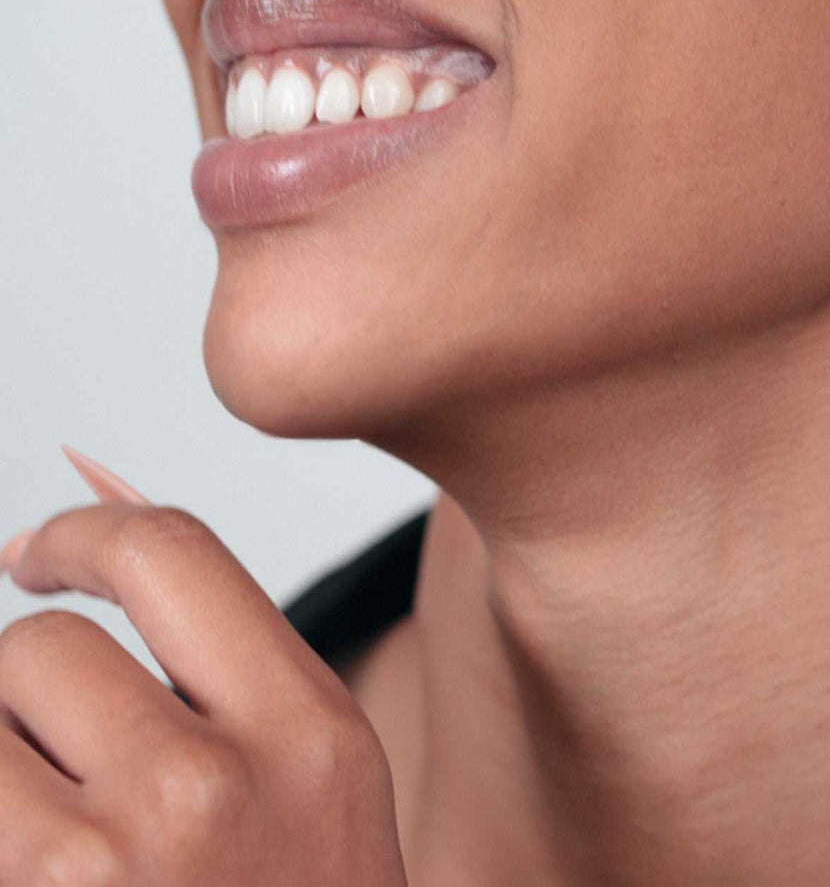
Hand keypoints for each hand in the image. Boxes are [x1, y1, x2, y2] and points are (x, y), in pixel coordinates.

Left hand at [0, 450, 407, 884]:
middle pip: (39, 648)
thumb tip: (84, 474)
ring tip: (46, 831)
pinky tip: (36, 858)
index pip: (167, 549)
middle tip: (56, 763)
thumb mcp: (308, 780)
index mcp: (308, 730)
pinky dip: (0, 825)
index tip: (35, 558)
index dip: (80, 536)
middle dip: (22, 696)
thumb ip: (213, 642)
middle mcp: (211, 790)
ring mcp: (102, 875)